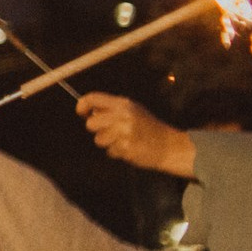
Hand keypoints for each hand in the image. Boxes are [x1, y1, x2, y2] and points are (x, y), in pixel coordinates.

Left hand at [79, 92, 194, 177]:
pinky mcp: (126, 147)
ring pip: (99, 139)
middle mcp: (122, 116)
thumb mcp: (133, 111)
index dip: (82, 106)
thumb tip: (89, 111)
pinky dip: (117, 152)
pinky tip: (130, 148)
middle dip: (97, 130)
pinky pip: (110, 151)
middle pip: (91, 123)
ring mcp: (124, 132)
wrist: (169, 146)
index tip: (82, 113)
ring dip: (108, 143)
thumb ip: (112, 109)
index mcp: (123, 104)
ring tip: (124, 140)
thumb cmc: (148, 127)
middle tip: (111, 131)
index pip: (92, 98)